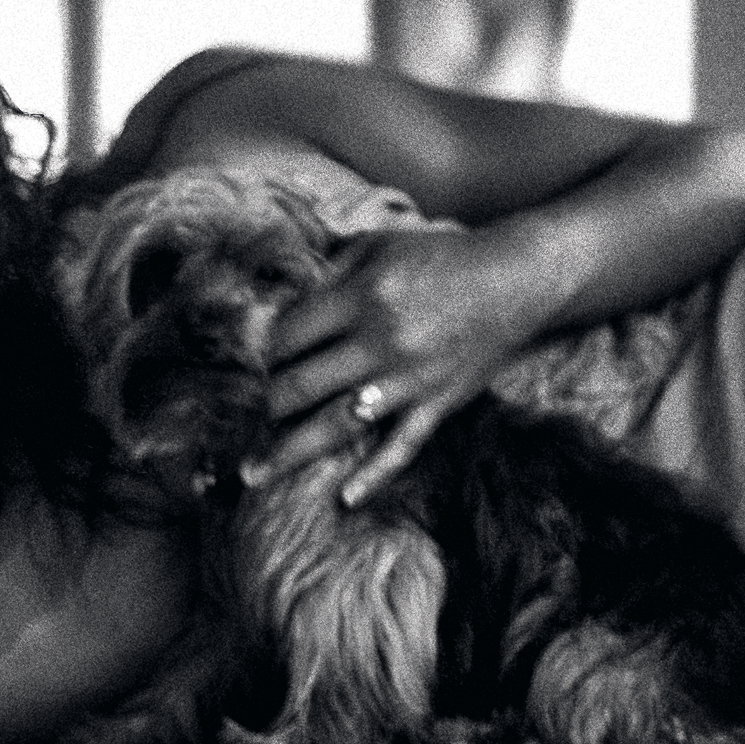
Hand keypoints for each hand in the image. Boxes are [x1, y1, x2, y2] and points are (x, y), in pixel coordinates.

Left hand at [246, 225, 562, 503]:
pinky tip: (345, 498)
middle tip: (224, 427)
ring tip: (251, 473)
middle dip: (257, 409)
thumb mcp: (379, 245)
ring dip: (288, 452)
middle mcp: (381, 341)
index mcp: (361, 296)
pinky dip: (374, 475)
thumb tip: (273, 297)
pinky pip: (401, 446)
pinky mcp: (437, 404)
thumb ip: (326, 270)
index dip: (251, 357)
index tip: (226, 374)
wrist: (519, 279)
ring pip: (337, 424)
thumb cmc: (441, 258)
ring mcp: (409, 379)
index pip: (286, 335)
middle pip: (300, 386)